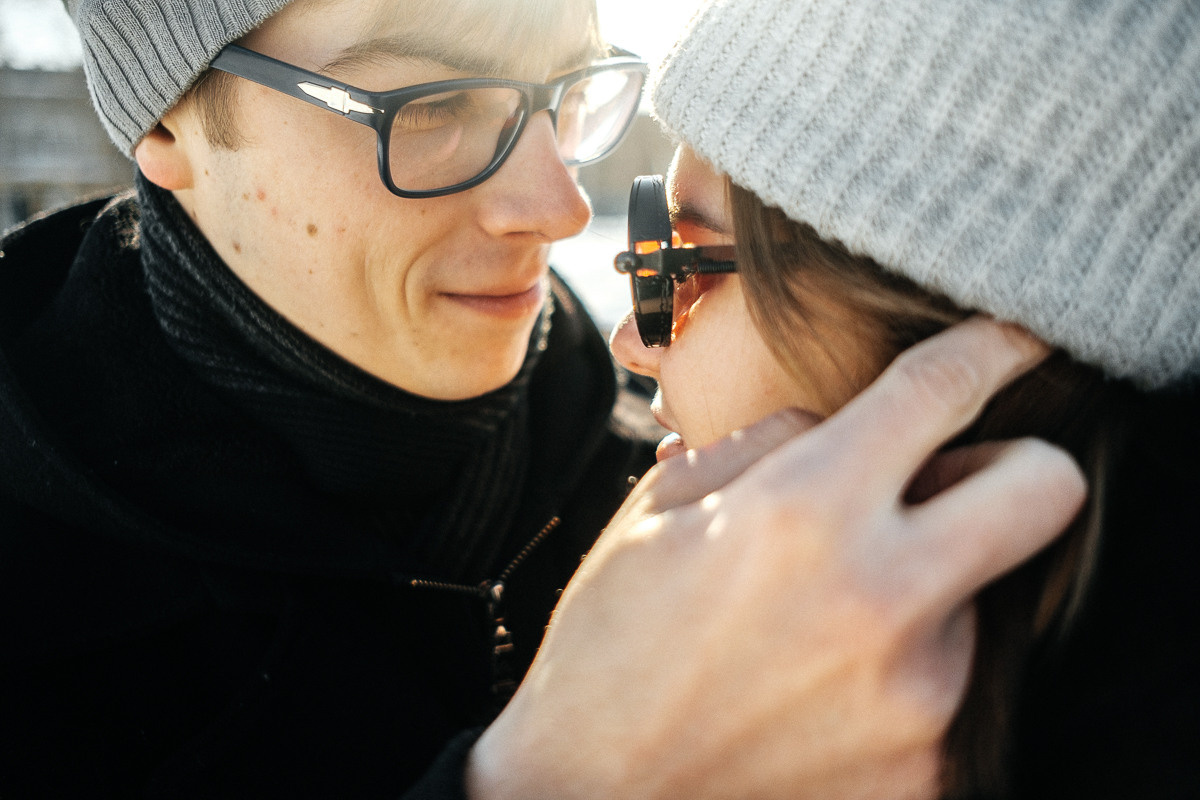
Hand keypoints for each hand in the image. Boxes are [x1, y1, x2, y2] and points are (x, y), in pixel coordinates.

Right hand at [468, 318, 1086, 799]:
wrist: (590, 796)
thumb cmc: (611, 643)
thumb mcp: (661, 507)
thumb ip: (770, 441)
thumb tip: (849, 424)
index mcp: (803, 511)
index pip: (942, 393)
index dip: (991, 347)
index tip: (1011, 342)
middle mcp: (881, 599)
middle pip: (1046, 488)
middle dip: (1016, 464)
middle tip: (947, 483)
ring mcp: (918, 699)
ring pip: (981, 594)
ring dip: (925, 584)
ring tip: (828, 620)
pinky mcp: (924, 772)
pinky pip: (949, 682)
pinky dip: (904, 666)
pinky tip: (826, 685)